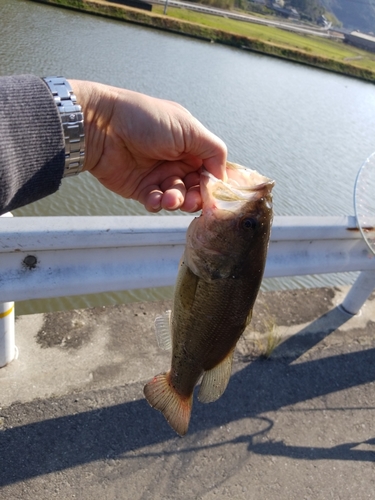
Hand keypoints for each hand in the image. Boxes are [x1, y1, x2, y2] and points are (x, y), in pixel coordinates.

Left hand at [69, 80, 226, 212]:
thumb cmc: (145, 119)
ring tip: (169, 199)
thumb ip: (213, 150)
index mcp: (191, 144)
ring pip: (178, 198)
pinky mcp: (141, 188)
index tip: (215, 195)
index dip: (214, 183)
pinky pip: (156, 203)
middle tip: (192, 201)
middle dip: (196, 197)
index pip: (211, 170)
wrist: (101, 125)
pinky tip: (154, 199)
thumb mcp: (187, 128)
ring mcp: (159, 175)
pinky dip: (158, 203)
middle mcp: (177, 160)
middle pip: (196, 188)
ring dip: (177, 201)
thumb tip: (223, 176)